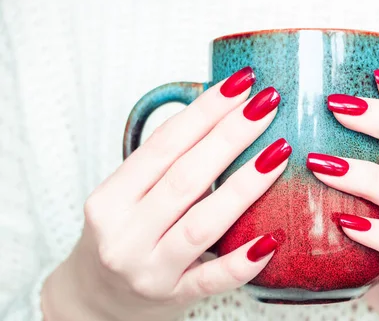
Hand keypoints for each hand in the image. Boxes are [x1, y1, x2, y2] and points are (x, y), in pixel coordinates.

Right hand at [42, 67, 290, 320]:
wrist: (95, 300)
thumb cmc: (122, 235)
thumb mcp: (126, 196)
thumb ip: (164, 165)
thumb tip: (224, 114)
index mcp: (110, 199)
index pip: (164, 145)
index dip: (204, 111)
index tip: (241, 84)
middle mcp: (123, 234)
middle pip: (185, 177)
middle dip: (231, 136)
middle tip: (268, 103)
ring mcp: (148, 270)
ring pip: (202, 223)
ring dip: (244, 186)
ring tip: (279, 152)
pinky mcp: (173, 297)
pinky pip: (212, 279)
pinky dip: (242, 260)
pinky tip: (273, 238)